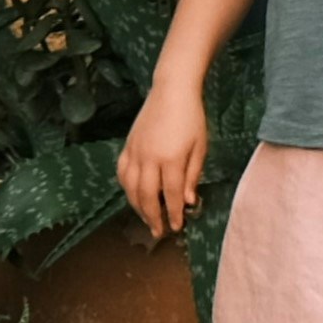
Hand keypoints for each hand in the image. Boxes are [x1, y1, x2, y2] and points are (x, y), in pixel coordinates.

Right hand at [117, 85, 209, 240]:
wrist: (172, 90)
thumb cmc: (192, 118)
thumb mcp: (200, 147)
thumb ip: (192, 175)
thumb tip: (188, 201)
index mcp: (171, 158)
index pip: (171, 194)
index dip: (174, 214)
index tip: (177, 227)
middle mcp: (149, 158)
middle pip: (147, 196)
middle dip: (153, 217)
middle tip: (159, 231)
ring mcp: (135, 152)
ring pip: (131, 188)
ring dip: (137, 207)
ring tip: (146, 218)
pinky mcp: (128, 145)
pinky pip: (122, 172)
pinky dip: (126, 188)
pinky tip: (133, 195)